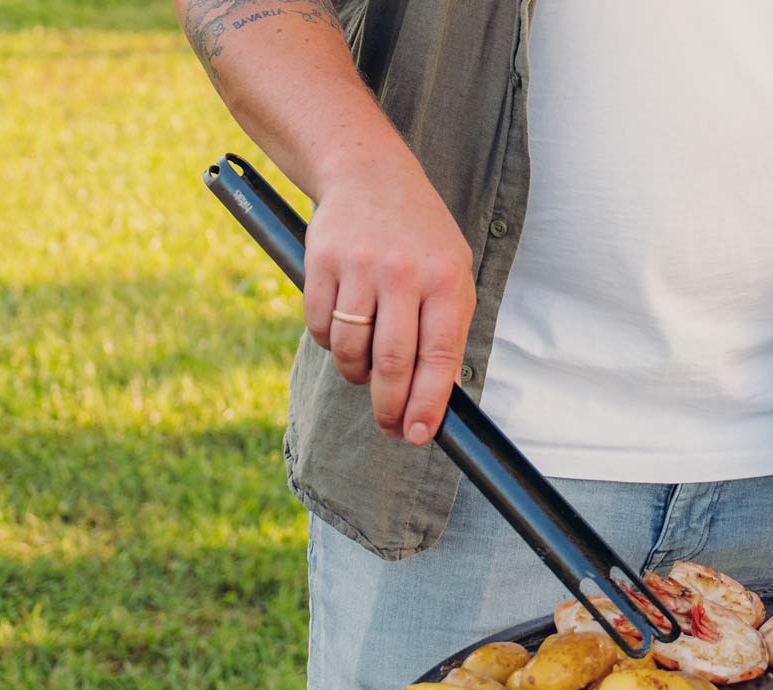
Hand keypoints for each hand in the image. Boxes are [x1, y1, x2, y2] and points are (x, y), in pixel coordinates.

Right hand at [302, 157, 475, 445]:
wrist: (369, 172)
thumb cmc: (418, 235)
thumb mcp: (451, 273)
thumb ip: (447, 331)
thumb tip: (436, 398)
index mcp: (446, 280)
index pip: (438, 358)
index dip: (427, 405)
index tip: (418, 435)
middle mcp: (404, 274)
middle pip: (392, 363)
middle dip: (389, 407)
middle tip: (389, 426)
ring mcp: (360, 267)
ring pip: (351, 350)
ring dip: (356, 374)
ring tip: (366, 369)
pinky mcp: (321, 262)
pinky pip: (321, 327)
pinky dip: (332, 343)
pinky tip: (345, 331)